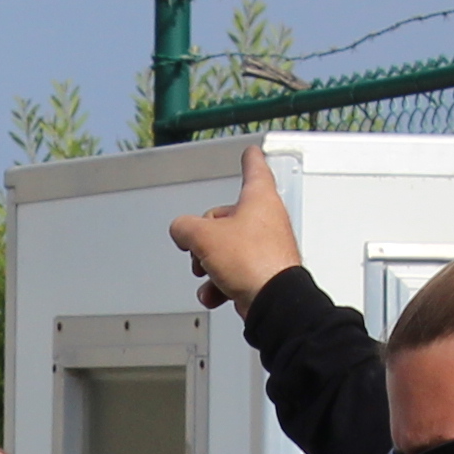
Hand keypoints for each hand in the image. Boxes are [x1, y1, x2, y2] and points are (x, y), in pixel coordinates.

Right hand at [165, 143, 299, 308]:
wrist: (273, 301)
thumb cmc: (253, 263)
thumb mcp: (204, 237)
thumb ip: (185, 227)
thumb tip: (181, 231)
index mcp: (259, 199)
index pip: (254, 170)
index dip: (249, 160)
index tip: (251, 152)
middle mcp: (267, 220)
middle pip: (226, 218)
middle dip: (205, 237)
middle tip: (197, 249)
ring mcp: (266, 248)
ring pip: (226, 249)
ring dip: (209, 264)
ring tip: (207, 273)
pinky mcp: (263, 272)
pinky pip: (234, 272)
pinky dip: (220, 284)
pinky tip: (215, 293)